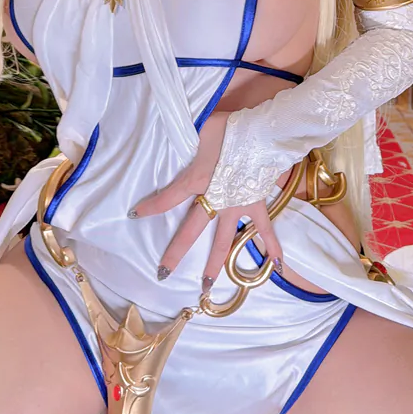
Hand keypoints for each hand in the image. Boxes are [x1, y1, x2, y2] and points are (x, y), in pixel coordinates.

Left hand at [129, 111, 283, 289]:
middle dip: (176, 252)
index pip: (167, 199)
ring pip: (223, 240)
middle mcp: (214, 199)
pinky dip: (271, 246)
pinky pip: (264, 228)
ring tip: (207, 285)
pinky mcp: (255, 203)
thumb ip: (188, 138)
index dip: (151, 207)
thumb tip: (178, 132)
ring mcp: (236, 205)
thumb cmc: (228, 127)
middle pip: (190, 232)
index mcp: (196, 180)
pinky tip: (277, 266)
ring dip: (215, 263)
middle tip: (163, 273)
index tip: (136, 215)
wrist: (262, 131)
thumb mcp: (200, 130)